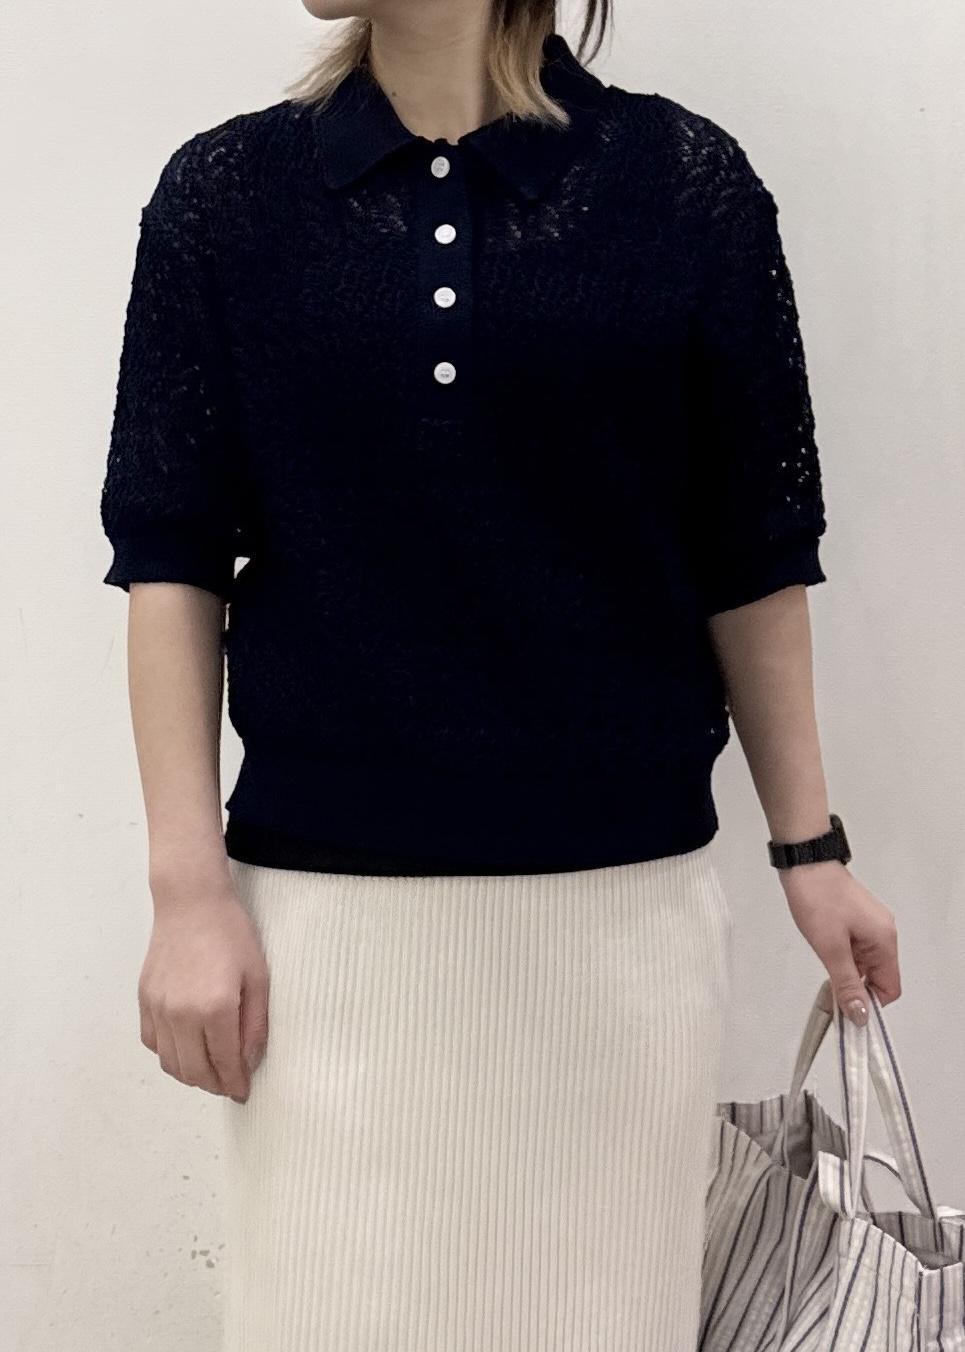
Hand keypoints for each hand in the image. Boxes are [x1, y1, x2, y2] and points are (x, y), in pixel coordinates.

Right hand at [139, 867, 269, 1102]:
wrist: (191, 902)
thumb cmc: (231, 934)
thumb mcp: (259, 977)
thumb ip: (256, 1024)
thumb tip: (248, 1061)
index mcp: (215, 1008)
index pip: (225, 1063)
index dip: (235, 1083)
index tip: (243, 1092)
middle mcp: (181, 1014)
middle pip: (194, 1072)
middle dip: (214, 1084)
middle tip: (229, 1084)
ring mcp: (158, 1008)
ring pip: (170, 1063)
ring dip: (191, 1074)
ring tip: (210, 1069)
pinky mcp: (144, 1000)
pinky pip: (153, 1043)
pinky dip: (169, 1054)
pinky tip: (187, 1046)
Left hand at [779, 860, 900, 1024]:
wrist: (804, 863)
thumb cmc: (818, 899)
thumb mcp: (831, 948)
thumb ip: (847, 983)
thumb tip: (861, 1015)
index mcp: (884, 940)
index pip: (890, 987)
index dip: (871, 1003)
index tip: (849, 1012)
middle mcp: (883, 933)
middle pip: (878, 976)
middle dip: (856, 989)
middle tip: (830, 996)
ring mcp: (870, 924)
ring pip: (864, 963)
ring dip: (847, 972)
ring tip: (824, 969)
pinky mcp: (855, 919)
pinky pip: (855, 949)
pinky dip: (842, 957)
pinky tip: (825, 952)